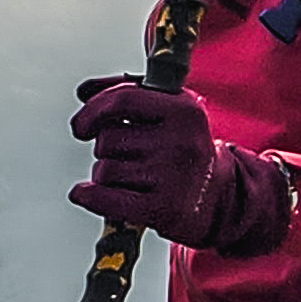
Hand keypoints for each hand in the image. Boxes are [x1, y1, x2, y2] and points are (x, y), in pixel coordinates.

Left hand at [69, 78, 289, 251]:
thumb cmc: (183, 150)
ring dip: (106, 176)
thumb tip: (84, 92)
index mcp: (185, 109)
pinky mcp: (162, 209)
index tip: (81, 126)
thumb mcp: (169, 112)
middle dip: (107, 149)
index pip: (123, 99)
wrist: (219, 198)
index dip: (93, 110)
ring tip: (133, 179)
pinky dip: (89, 196)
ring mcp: (173, 176)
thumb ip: (127, 94)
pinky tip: (86, 193)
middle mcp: (181, 140)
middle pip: (108, 138)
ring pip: (104, 169)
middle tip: (130, 158)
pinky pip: (104, 197)